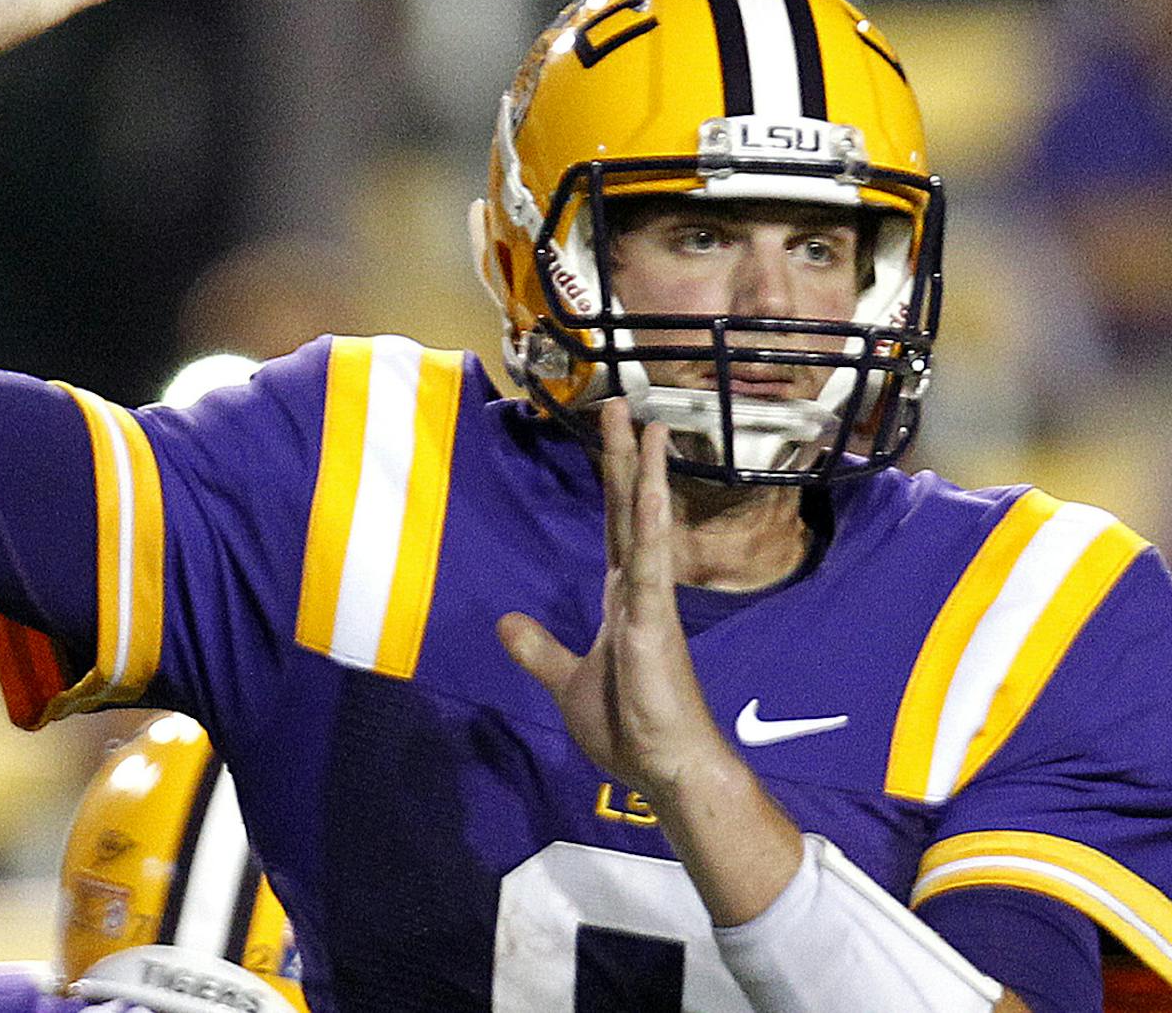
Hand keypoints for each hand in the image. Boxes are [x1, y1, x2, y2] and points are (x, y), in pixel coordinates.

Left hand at [499, 399, 738, 803]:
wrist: (666, 767)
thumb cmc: (629, 727)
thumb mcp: (566, 681)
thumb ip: (539, 650)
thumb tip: (505, 622)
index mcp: (622, 598)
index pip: (616, 524)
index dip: (616, 478)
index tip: (615, 434)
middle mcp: (638, 589)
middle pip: (629, 508)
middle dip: (625, 456)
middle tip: (623, 404)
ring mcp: (649, 601)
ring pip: (646, 523)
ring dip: (645, 473)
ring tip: (648, 424)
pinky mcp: (653, 622)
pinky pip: (651, 565)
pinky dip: (651, 526)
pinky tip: (651, 492)